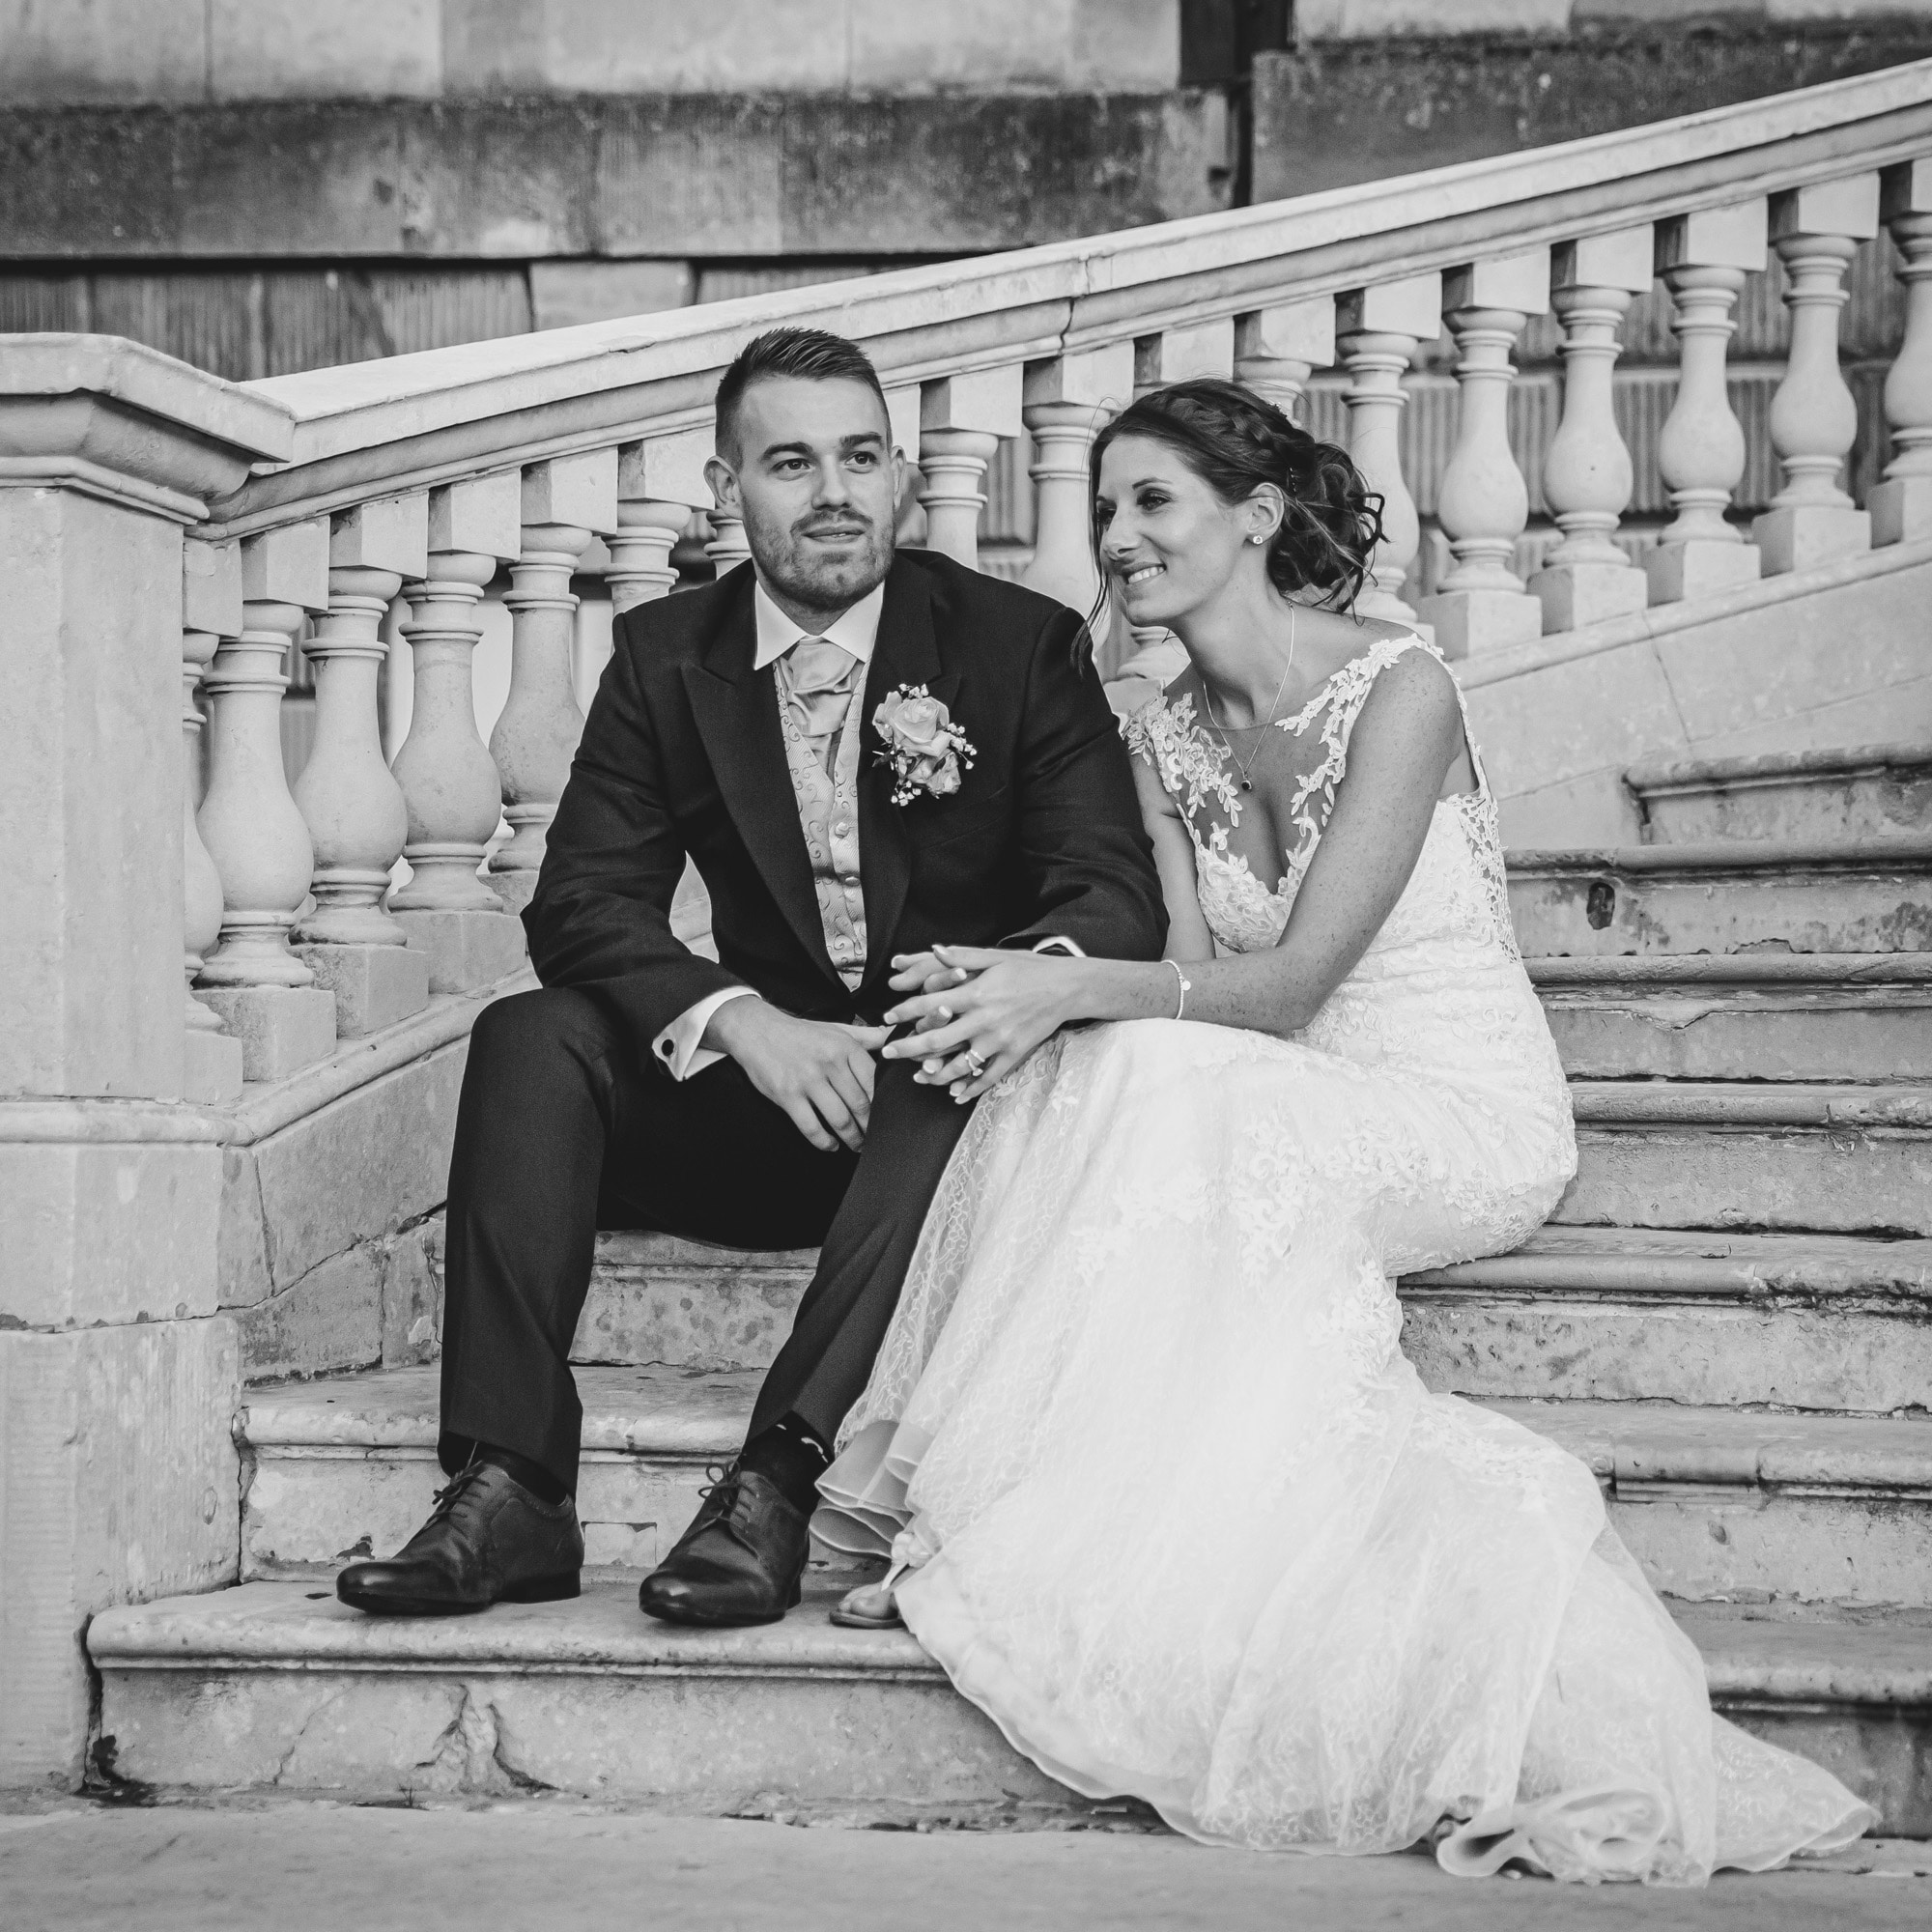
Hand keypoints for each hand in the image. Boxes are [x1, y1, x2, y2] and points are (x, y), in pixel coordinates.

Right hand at [705, 998, 889, 1152]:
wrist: (756, 1030)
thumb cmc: (800, 1033)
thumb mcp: (837, 1028)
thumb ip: (867, 1036)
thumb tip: (894, 1036)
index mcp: (844, 1047)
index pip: (874, 1081)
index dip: (884, 1103)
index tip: (888, 1116)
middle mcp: (829, 1063)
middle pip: (860, 1105)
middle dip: (870, 1127)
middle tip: (875, 1137)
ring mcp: (807, 1081)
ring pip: (839, 1119)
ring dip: (852, 1138)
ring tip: (856, 1144)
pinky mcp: (788, 1096)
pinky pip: (812, 1127)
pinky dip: (825, 1142)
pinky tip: (831, 1145)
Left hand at [881, 945, 1077, 1102]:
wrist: (1067, 988)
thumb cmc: (1029, 968)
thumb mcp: (995, 956)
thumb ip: (961, 957)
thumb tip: (932, 950)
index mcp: (976, 993)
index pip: (930, 1005)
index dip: (904, 1012)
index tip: (887, 1017)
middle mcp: (984, 1020)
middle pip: (936, 1040)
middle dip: (908, 1048)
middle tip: (888, 1052)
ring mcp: (999, 1041)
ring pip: (959, 1065)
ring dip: (934, 1074)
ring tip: (917, 1077)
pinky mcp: (1014, 1054)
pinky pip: (988, 1077)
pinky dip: (970, 1088)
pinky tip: (955, 1094)